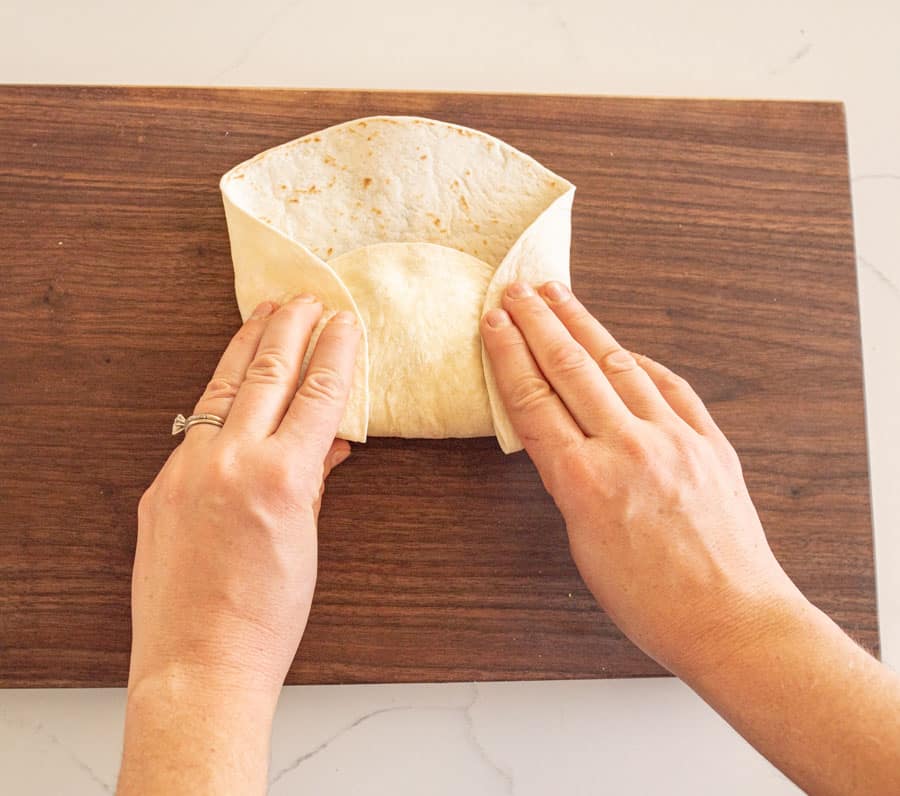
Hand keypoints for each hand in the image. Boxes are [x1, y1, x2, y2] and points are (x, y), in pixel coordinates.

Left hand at [130, 296, 359, 699]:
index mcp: (280, 479)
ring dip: (248, 346)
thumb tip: (329, 446)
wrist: (199, 663)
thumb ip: (314, 482)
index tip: (346, 322)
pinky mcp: (161, 485)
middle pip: (268, 375)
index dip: (337, 354)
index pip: (318, 397)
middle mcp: (230, 462)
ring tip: (266, 313)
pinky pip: (197, 426)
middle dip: (291, 329)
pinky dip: (221, 396)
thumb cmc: (265, 617)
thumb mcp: (305, 542)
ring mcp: (188, 470)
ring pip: (223, 388)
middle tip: (307, 298)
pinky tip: (233, 379)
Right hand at [481, 281, 800, 675]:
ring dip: (584, 325)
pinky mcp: (709, 441)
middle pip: (569, 367)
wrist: (731, 618)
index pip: (533, 399)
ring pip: (618, 364)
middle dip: (539, 321)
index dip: (509, 354)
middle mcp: (626, 448)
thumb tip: (564, 442)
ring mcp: (673, 439)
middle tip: (518, 288)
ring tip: (560, 295)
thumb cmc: (651, 600)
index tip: (495, 321)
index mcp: (583, 481)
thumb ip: (569, 482)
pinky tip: (624, 347)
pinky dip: (642, 362)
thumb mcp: (583, 544)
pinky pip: (670, 386)